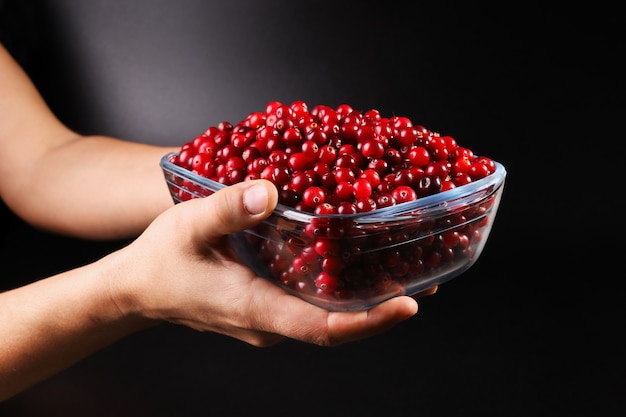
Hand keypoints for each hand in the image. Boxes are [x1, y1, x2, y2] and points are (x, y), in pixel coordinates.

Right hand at [112, 179, 433, 346]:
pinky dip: (341, 288)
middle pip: (337, 324)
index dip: (368, 322)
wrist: (139, 289)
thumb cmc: (160, 261)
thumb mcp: (188, 226)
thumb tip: (270, 191)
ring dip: (366, 298)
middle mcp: (271, 323)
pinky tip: (358, 262)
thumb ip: (228, 209)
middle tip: (425, 277)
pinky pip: (314, 305)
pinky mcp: (270, 308)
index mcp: (256, 310)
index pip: (322, 329)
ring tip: (406, 269)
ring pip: (328, 315)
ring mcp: (271, 320)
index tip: (408, 305)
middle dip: (381, 307)